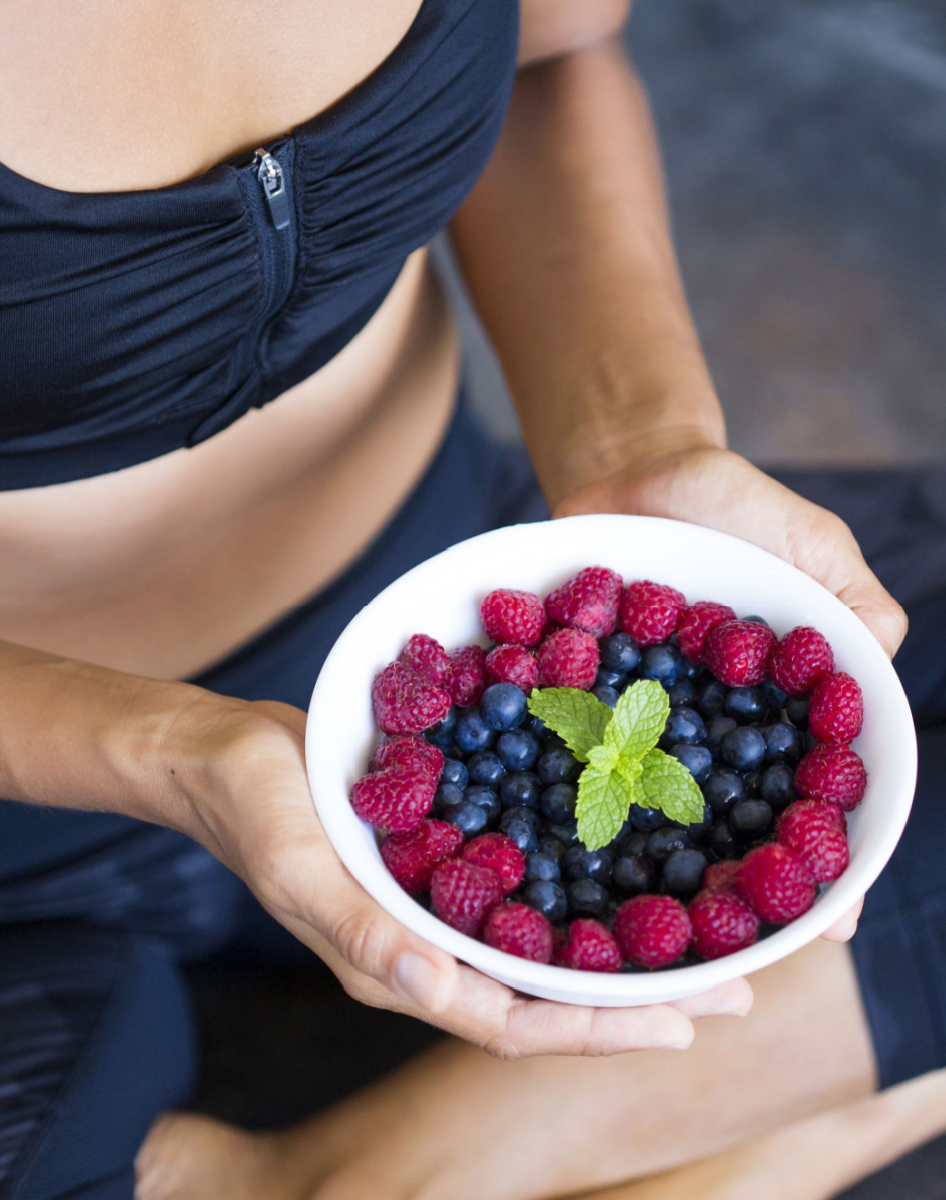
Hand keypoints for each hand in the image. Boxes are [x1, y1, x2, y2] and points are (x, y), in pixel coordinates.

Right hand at [181, 697, 752, 1058]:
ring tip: (700, 930)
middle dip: (637, 996)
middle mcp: (424, 945)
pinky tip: (614, 858)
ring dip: (616, 942)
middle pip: (543, 991)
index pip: (509, 1020)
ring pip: (539, 941)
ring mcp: (429, 903)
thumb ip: (358, 925)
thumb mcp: (297, 860)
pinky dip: (572, 883)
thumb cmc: (250, 804)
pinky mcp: (433, 856)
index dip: (597, 1028)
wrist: (218, 755)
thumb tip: (431, 983)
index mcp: (394, 964)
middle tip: (738, 982)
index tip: (687, 1023)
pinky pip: (516, 884)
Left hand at [553, 444, 906, 941]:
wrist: (631, 468)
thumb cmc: (734, 509)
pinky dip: (546, 778)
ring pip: (630, 806)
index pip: (801, 804)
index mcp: (765, 717)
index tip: (831, 921)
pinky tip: (536, 820)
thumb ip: (854, 611)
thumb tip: (886, 683)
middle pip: (714, 825)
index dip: (819, 864)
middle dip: (721, 886)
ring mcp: (625, 721)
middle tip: (721, 942)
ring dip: (630, 858)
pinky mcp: (565, 694)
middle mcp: (693, 735)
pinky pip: (554, 742)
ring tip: (628, 915)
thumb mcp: (813, 549)